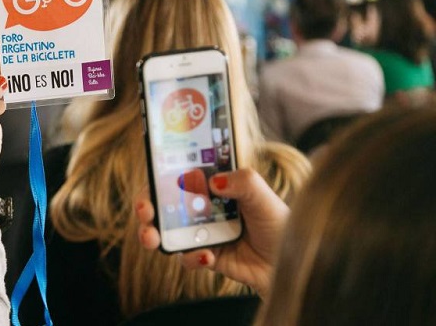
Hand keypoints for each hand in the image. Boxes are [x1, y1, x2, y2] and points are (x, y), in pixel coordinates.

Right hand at [135, 169, 288, 297]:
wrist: (289, 264)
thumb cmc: (278, 223)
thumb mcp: (264, 197)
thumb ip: (243, 182)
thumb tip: (213, 181)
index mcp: (211, 186)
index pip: (178, 173)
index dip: (159, 171)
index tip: (151, 173)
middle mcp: (200, 207)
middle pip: (162, 202)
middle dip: (146, 205)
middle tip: (145, 211)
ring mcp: (199, 232)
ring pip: (164, 231)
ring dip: (152, 234)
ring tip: (153, 239)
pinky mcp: (204, 256)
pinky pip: (186, 258)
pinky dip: (191, 257)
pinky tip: (206, 256)